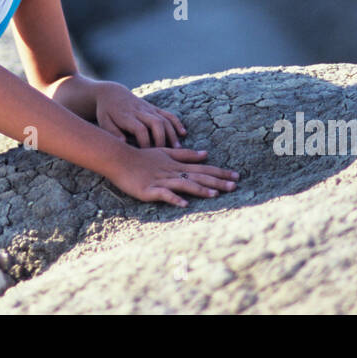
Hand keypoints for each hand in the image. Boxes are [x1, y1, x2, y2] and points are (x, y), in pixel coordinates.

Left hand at [94, 81, 186, 147]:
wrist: (112, 93)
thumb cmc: (107, 112)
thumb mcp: (103, 121)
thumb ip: (112, 132)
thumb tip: (123, 142)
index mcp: (127, 116)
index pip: (140, 129)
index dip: (145, 142)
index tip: (147, 154)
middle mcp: (140, 111)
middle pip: (156, 123)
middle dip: (162, 139)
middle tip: (165, 154)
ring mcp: (148, 109)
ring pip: (164, 119)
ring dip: (172, 133)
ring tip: (178, 148)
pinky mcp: (154, 108)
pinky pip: (168, 114)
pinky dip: (176, 122)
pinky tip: (183, 133)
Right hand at [108, 144, 239, 206]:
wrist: (119, 159)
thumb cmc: (142, 157)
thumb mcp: (165, 153)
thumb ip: (185, 154)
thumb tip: (206, 154)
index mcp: (177, 165)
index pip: (203, 169)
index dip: (220, 173)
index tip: (237, 176)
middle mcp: (173, 172)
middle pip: (198, 176)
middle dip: (217, 181)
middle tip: (235, 186)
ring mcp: (161, 181)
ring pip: (184, 184)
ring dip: (200, 189)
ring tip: (215, 194)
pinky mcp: (149, 190)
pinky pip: (164, 195)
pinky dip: (174, 199)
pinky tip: (184, 205)